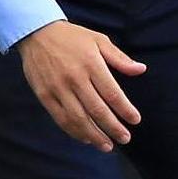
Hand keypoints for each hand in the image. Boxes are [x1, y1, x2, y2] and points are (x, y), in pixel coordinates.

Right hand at [16, 20, 144, 150]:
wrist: (36, 32)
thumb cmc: (72, 37)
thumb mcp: (99, 40)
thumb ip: (119, 58)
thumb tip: (141, 70)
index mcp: (91, 63)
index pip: (112, 93)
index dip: (125, 109)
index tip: (135, 120)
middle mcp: (74, 78)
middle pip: (97, 109)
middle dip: (113, 127)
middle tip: (125, 139)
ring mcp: (57, 88)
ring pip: (78, 118)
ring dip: (94, 135)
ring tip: (107, 146)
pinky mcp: (44, 95)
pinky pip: (60, 118)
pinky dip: (74, 131)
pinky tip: (85, 138)